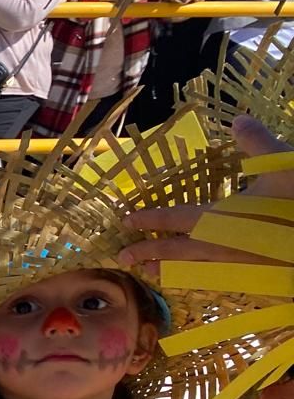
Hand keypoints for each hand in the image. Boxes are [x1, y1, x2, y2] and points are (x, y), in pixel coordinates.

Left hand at [123, 115, 293, 268]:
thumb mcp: (283, 166)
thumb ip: (258, 144)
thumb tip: (239, 119)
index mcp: (220, 218)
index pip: (174, 218)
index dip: (149, 218)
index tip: (125, 220)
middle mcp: (220, 245)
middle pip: (175, 250)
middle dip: (147, 252)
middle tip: (122, 257)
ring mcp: (235, 265)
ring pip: (192, 269)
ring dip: (168, 270)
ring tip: (148, 273)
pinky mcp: (251, 277)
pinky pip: (215, 279)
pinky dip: (197, 278)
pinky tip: (194, 279)